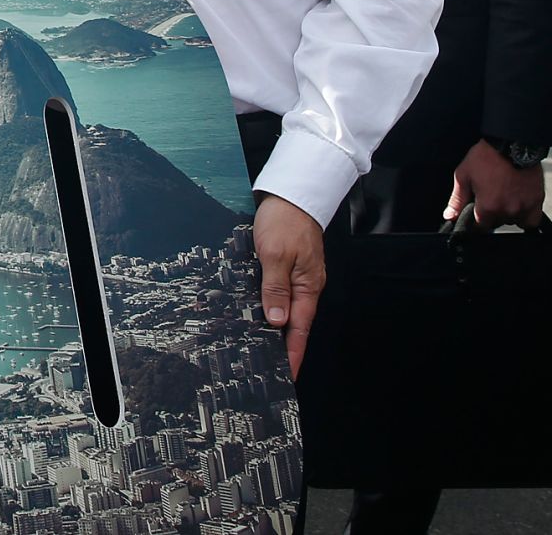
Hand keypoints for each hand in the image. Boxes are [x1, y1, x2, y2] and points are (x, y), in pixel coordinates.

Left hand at [253, 193, 324, 378]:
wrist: (292, 193)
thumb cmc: (285, 221)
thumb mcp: (275, 255)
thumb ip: (275, 288)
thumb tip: (277, 320)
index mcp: (307, 286)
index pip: (299, 328)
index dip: (292, 353)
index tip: (286, 375)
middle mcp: (305, 285)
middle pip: (295, 323)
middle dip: (284, 347)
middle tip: (270, 368)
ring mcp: (299, 276)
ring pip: (287, 309)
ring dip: (277, 329)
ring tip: (263, 349)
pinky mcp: (289, 267)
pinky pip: (281, 293)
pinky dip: (273, 307)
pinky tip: (261, 314)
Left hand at [446, 140, 544, 228]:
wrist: (511, 143)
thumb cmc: (486, 157)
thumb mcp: (464, 175)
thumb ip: (457, 199)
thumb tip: (449, 216)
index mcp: (488, 206)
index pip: (480, 227)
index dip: (476, 220)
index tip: (476, 212)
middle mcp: (507, 210)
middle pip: (497, 223)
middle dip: (491, 214)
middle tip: (489, 197)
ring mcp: (524, 207)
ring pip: (513, 221)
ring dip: (507, 214)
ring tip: (503, 197)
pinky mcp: (537, 201)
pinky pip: (531, 220)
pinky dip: (525, 217)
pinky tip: (517, 206)